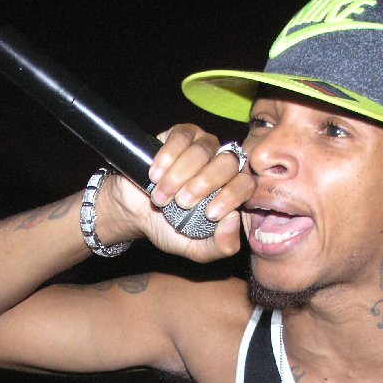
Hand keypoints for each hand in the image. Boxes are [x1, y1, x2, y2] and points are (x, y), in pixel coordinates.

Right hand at [100, 123, 253, 261]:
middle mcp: (222, 165)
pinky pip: (181, 137)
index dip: (231, 196)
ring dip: (180, 174)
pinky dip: (167, 157)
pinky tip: (155, 175)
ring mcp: (203, 146)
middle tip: (182, 202)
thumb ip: (221, 245)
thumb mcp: (197, 249)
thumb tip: (234, 219)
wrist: (136, 213)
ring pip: (203, 150)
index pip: (245, 184)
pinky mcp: (181, 134)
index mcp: (232, 190)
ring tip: (162, 195)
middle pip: (228, 163)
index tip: (209, 214)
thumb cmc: (170, 228)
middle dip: (204, 184)